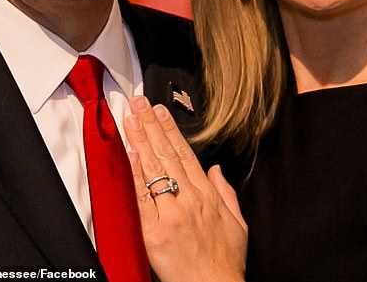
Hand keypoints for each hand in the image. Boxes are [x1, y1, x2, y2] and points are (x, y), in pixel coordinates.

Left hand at [124, 95, 246, 281]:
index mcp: (207, 196)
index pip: (185, 153)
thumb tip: (216, 170)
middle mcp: (190, 200)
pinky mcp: (155, 232)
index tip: (160, 110)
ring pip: (154, 169)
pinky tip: (129, 154)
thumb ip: (226, 193)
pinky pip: (142, 198)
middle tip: (139, 103)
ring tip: (131, 118)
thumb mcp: (238, 224)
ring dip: (141, 140)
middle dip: (152, 125)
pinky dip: (136, 174)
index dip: (170, 129)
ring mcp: (171, 214)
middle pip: (166, 154)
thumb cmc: (225, 263)